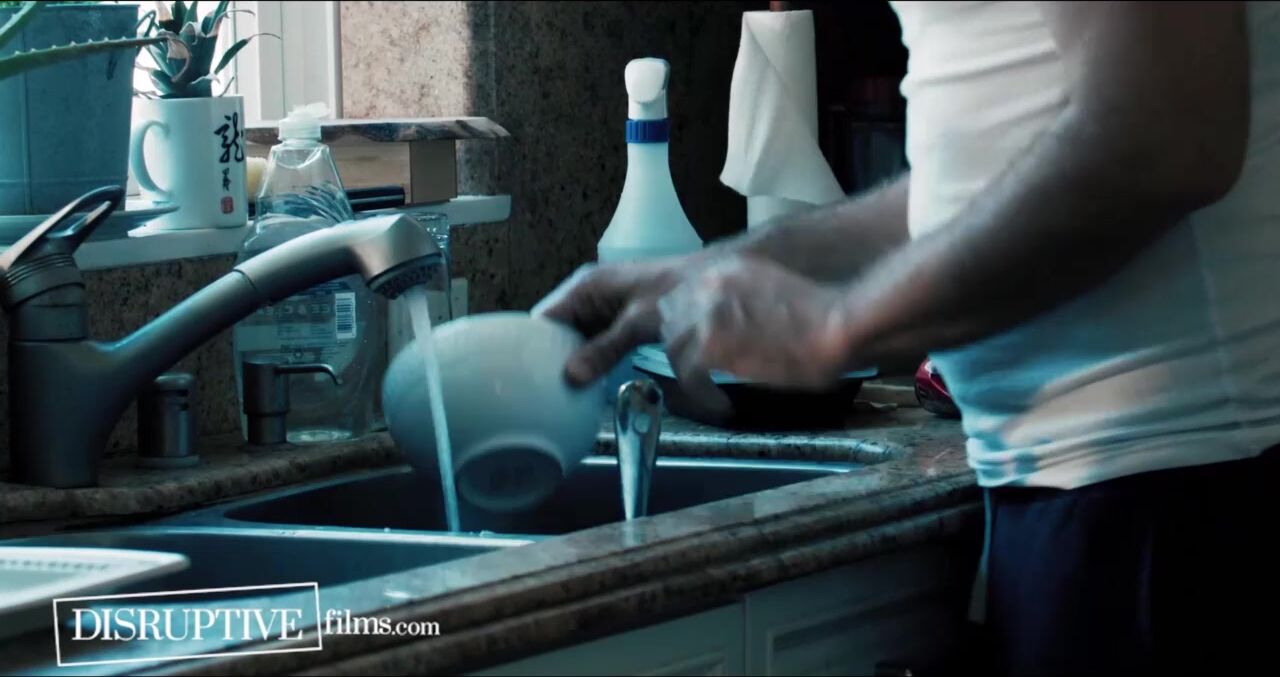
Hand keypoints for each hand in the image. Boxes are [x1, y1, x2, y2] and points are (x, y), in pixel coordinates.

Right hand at [532, 257, 690, 385]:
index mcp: (585, 287)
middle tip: (548, 390)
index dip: (534, 346)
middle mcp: (589, 296)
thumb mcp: (637, 323)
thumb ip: (604, 349)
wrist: (712, 281)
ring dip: (575, 362)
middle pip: (559, 331)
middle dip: (554, 358)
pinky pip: (597, 343)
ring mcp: (604, 309)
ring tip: (564, 392)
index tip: (530, 375)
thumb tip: (571, 376)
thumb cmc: (675, 291)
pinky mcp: (619, 322)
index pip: (544, 318)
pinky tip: (591, 382)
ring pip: (578, 339)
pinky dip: (594, 360)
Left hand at [657, 256, 853, 412]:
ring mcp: (705, 313)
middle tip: (703, 371)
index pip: (681, 296)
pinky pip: (688, 375)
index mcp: (725, 270)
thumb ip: (742, 301)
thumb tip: (729, 326)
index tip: (699, 344)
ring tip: (711, 391)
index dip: (687, 324)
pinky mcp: (710, 345)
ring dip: (690, 372)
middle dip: (684, 346)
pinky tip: (720, 404)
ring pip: (674, 348)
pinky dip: (702, 394)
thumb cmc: (823, 314)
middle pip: (670, 320)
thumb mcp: (772, 289)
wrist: (837, 323)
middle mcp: (708, 285)